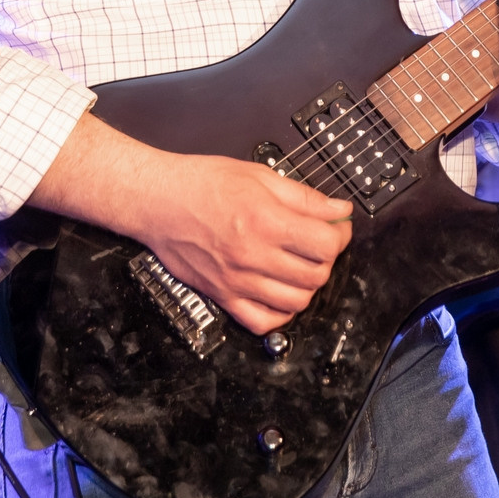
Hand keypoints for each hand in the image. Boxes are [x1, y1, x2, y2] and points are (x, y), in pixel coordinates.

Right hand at [121, 153, 352, 335]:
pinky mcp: (223, 296)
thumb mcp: (258, 176)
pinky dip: (281, 315)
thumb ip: (303, 196)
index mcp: (266, 221)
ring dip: (308, 286)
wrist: (158, 201)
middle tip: (319, 245)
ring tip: (300, 267)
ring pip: (296, 302)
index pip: (326, 244)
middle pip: (316, 275)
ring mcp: (238, 281)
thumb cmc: (201, 184)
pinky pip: (262, 322)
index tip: (337, 227)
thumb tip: (338, 210)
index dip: (340, 235)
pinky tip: (281, 294)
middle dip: (327, 260)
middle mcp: (253, 255)